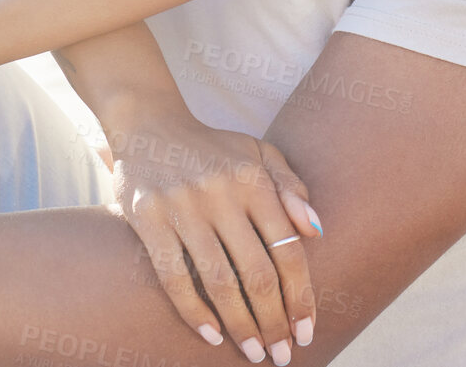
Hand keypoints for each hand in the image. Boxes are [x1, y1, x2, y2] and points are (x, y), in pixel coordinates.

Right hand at [107, 108, 322, 364]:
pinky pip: (173, 276)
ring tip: (254, 352)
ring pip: (219, 280)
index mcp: (253, 178)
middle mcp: (221, 192)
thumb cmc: (213, 148)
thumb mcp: (258, 153)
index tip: (307, 329)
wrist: (149, 123)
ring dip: (241, 325)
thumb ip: (291, 187)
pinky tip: (212, 335)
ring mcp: (183, 206)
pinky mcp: (148, 218)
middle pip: (257, 272)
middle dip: (274, 321)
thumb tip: (317, 229)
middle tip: (282, 355)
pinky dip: (194, 311)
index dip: (300, 295)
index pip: (287, 248)